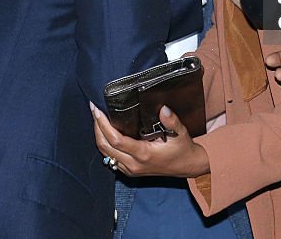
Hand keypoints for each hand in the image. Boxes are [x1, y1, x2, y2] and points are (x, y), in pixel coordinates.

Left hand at [91, 103, 209, 177]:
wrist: (187, 166)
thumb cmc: (182, 149)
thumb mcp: (181, 133)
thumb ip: (171, 121)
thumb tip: (163, 109)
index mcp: (143, 154)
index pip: (116, 140)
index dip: (103, 125)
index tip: (97, 110)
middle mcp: (134, 164)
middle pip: (105, 147)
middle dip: (97, 127)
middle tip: (94, 110)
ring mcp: (130, 169)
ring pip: (105, 154)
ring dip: (99, 136)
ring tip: (97, 118)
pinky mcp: (130, 171)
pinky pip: (111, 158)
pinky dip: (105, 144)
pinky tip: (105, 132)